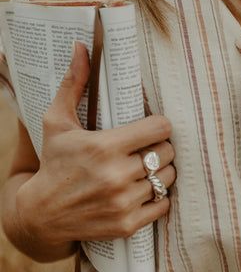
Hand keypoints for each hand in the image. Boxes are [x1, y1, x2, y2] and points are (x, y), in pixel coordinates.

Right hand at [16, 42, 175, 244]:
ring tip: (147, 165)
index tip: (150, 125)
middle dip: (161, 145)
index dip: (158, 124)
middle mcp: (117, 176)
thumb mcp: (57, 121)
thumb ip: (73, 83)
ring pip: (169, 177)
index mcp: (105, 147)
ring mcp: (123, 202)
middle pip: (168, 151)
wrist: (41, 215)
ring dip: (162, 169)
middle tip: (148, 145)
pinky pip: (164, 205)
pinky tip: (145, 188)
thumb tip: (80, 47)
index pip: (160, 127)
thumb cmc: (53, 161)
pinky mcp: (127, 224)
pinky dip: (159, 196)